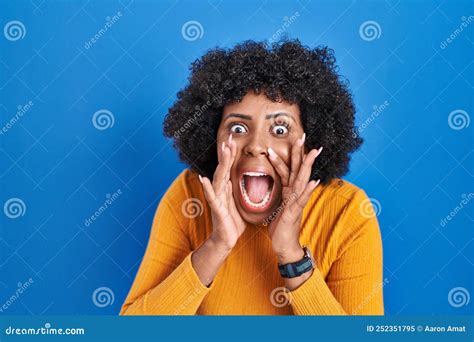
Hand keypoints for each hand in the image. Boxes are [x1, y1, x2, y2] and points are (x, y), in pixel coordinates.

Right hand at [199, 134, 246, 250]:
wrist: (227, 239)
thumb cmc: (233, 221)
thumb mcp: (239, 201)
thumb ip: (237, 188)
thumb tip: (238, 175)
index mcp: (226, 188)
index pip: (228, 167)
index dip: (231, 154)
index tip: (234, 139)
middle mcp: (220, 191)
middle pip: (223, 169)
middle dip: (226, 153)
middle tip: (229, 138)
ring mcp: (217, 199)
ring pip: (218, 178)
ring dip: (221, 164)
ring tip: (223, 151)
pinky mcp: (217, 210)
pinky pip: (212, 197)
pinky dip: (207, 187)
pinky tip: (203, 178)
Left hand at [266, 133, 321, 261]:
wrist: (284, 246)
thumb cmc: (281, 227)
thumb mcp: (279, 206)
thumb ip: (282, 194)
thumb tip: (281, 184)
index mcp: (290, 192)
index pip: (289, 169)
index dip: (287, 155)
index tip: (289, 139)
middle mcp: (295, 194)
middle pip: (298, 170)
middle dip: (300, 153)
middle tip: (303, 135)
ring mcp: (296, 203)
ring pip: (302, 181)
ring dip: (307, 166)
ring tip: (312, 152)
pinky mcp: (294, 213)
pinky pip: (301, 199)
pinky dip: (308, 190)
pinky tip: (314, 182)